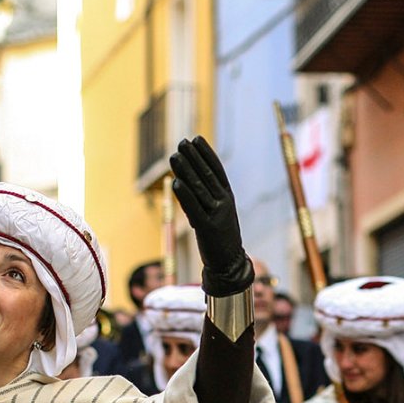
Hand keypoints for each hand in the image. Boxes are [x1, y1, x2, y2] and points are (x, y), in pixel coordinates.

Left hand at [169, 137, 251, 296]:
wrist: (229, 263)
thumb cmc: (220, 236)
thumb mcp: (218, 212)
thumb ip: (208, 196)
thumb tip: (189, 177)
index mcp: (228, 198)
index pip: (218, 170)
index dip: (207, 154)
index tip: (196, 139)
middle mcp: (225, 204)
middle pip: (207, 176)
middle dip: (194, 158)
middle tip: (181, 142)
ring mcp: (217, 216)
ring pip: (199, 189)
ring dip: (186, 171)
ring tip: (174, 156)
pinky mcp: (207, 229)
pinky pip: (194, 209)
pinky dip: (185, 195)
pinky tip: (176, 182)